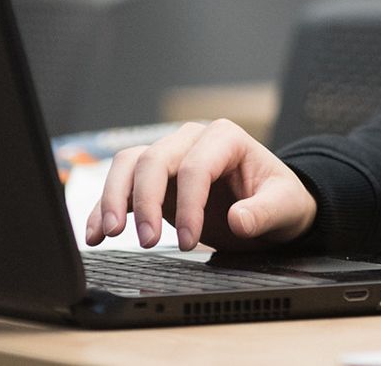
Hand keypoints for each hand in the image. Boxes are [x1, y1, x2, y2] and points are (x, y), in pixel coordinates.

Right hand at [85, 119, 316, 251]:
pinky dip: (103, 207)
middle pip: (154, 160)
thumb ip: (265, 212)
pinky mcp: (153, 181)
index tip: (188, 242)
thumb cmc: (279, 199)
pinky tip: (95, 233)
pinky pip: (120, 185)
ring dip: (114, 198)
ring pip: (128, 164)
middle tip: (145, 242)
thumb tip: (238, 220)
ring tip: (109, 233)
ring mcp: (170, 157)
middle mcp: (192, 141)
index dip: (188, 205)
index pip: (196, 167)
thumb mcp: (285, 206)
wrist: (271, 206)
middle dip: (144, 201)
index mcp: (226, 138)